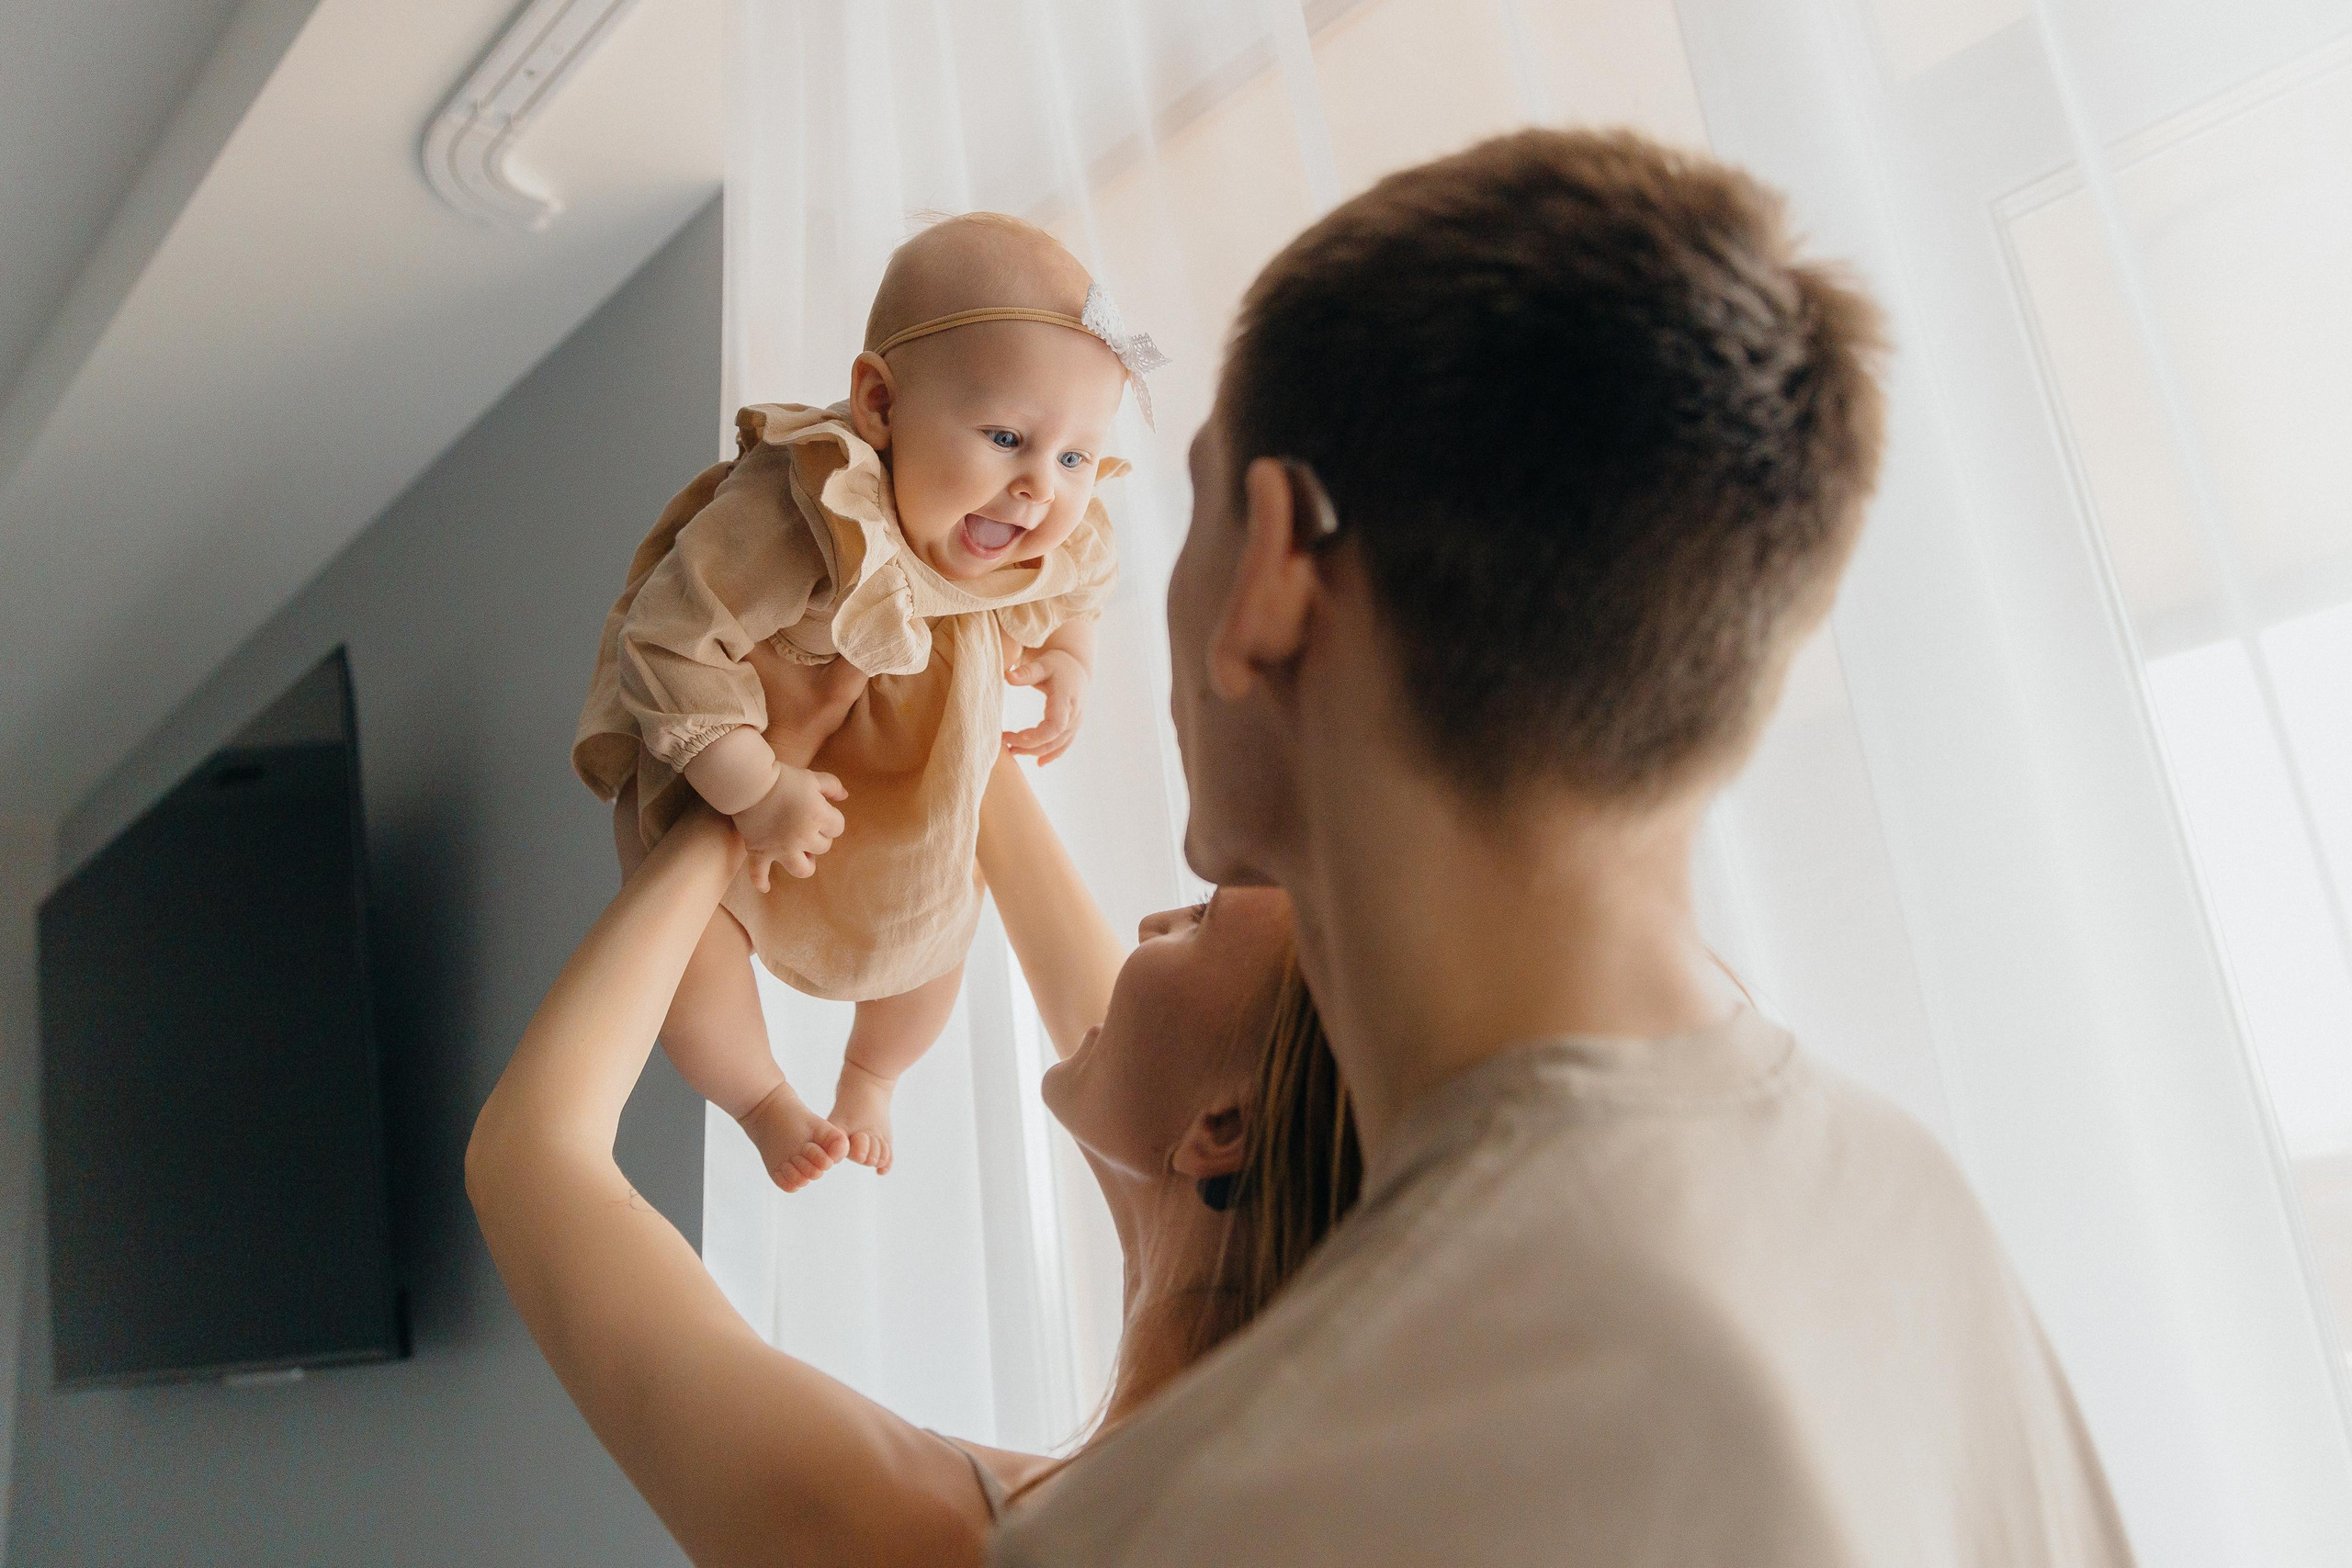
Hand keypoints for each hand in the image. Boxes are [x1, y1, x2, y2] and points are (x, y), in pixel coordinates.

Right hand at [732, 764, 846, 891]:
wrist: (749, 782)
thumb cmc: (783, 778)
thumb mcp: (812, 778)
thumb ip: (832, 786)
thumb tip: (845, 796)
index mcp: (818, 817)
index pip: (838, 827)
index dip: (831, 818)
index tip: (820, 809)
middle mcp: (802, 837)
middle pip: (823, 847)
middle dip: (818, 836)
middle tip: (806, 823)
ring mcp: (781, 848)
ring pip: (803, 869)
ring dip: (804, 863)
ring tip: (799, 853)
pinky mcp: (759, 852)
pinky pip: (759, 875)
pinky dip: (761, 882)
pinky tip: (766, 887)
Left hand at [1005, 648, 1089, 764]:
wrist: (1076, 666)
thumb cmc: (1058, 664)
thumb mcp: (1043, 664)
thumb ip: (1026, 672)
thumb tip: (1007, 676)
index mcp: (1066, 700)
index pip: (1055, 726)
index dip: (1037, 736)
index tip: (1016, 737)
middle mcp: (1074, 715)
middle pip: (1053, 740)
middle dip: (1028, 745)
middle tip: (1004, 742)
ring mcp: (1075, 723)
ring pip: (1056, 745)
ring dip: (1035, 751)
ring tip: (1012, 750)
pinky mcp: (1073, 727)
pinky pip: (1063, 745)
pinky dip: (1051, 755)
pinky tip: (1039, 763)